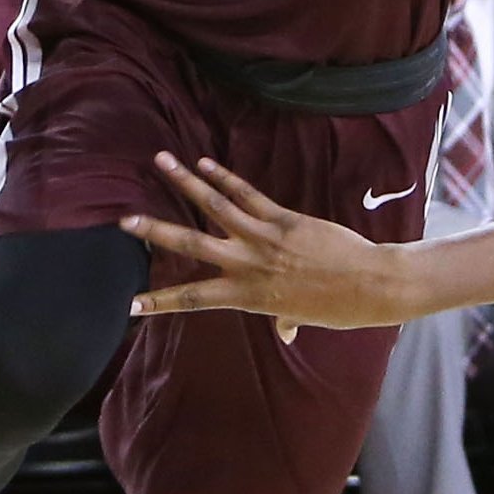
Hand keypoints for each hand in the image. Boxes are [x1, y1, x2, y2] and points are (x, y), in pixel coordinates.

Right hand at [123, 154, 408, 336]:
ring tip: (160, 160)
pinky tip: (204, 162)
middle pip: (191, 244)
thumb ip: (284, 320)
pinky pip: (246, 194)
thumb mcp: (303, 317)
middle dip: (155, 231)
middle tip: (124, 221)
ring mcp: (263, 238)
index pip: (194, 298)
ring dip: (185, 181)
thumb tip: (285, 333)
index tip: (130, 304)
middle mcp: (248, 265)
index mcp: (248, 296)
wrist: (369, 283)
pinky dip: (224, 177)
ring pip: (214, 206)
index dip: (160, 301)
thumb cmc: (337, 306)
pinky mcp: (283, 218)